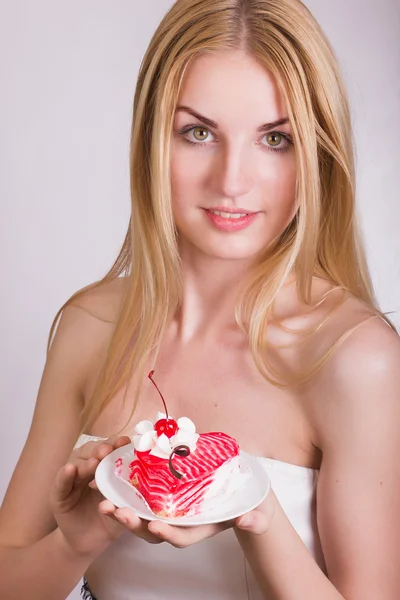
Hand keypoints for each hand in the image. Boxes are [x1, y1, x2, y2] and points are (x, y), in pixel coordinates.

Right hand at [50, 436, 130, 557]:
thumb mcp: (124, 504)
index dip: (116, 444)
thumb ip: (130, 493)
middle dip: (100, 449)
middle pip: (91, 452)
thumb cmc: (111, 518)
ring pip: (76, 464)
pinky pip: (60, 483)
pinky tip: (70, 469)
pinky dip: (65, 475)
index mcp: (103, 466)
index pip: (108, 449)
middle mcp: (86, 468)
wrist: (91, 542)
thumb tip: (150, 481)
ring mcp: (71, 480)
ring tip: (95, 462)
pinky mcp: (58, 495)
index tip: (126, 441)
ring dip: (86, 462)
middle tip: (108, 450)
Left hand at [98, 490, 276, 547]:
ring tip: (105, 503)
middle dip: (135, 524)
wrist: (247, 494)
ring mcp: (175, 509)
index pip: (182, 536)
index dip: (168, 534)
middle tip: (116, 513)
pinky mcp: (170, 494)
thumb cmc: (253, 503)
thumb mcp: (257, 511)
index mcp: (203, 527)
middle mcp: (184, 521)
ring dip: (125, 510)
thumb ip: (254, 518)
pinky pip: (148, 497)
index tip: (154, 528)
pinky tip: (115, 482)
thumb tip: (249, 520)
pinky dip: (131, 493)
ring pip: (146, 515)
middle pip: (156, 529)